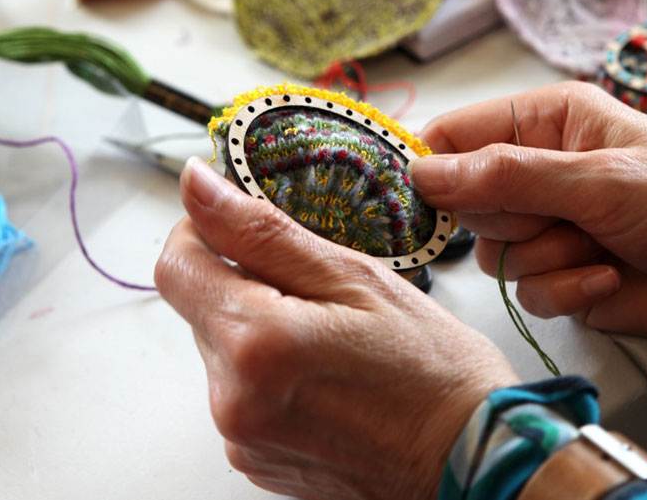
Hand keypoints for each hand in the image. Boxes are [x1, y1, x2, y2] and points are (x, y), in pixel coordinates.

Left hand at [155, 158, 519, 499]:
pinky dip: (270, 373)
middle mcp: (233, 398)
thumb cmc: (432, 372)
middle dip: (244, 282)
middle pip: (199, 308)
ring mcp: (241, 437)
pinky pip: (241, 394)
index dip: (200, 230)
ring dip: (259, 329)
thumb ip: (263, 232)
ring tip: (331, 339)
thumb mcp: (356, 279)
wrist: (471, 460)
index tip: (241, 223)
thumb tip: (197, 186)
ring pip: (222, 350)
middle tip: (318, 289)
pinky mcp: (255, 459)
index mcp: (255, 342)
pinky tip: (326, 376)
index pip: (175, 264)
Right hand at [411, 82, 646, 342]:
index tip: (412, 197)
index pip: (455, 135)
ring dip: (547, 258)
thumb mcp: (598, 179)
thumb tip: (421, 173)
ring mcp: (548, 227)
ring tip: (601, 245)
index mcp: (543, 123)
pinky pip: (526, 292)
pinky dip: (567, 289)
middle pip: (467, 203)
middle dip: (512, 220)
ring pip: (494, 255)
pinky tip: (611, 276)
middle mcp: (537, 172)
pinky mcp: (563, 276)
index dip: (430, 165)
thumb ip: (506, 179)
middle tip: (561, 215)